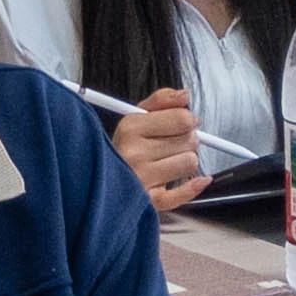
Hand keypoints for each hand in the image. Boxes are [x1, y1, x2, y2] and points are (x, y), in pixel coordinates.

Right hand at [111, 90, 205, 214]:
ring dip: (185, 162)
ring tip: (169, 162)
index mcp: (130, 128)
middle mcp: (134, 153)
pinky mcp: (148, 201)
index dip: (187, 119)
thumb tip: (184, 95)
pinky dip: (193, 187)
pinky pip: (181, 194)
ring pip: (190, 163)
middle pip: (189, 140)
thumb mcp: (135, 116)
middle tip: (173, 144)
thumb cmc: (122, 149)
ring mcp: (141, 178)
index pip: (182, 118)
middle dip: (187, 140)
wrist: (98, 180)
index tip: (183, 123)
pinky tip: (196, 180)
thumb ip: (161, 101)